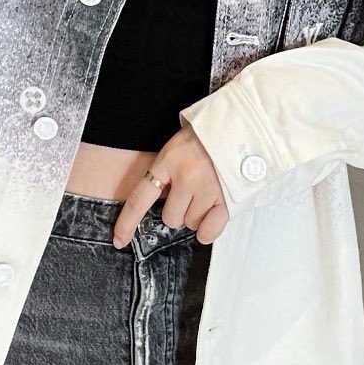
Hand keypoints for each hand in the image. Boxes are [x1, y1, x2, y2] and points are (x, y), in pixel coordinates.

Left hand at [112, 122, 230, 247]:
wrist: (244, 124)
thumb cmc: (211, 135)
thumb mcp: (179, 145)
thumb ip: (167, 171)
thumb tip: (161, 199)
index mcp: (169, 160)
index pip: (140, 198)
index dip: (127, 223)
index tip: (119, 239)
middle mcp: (186, 176)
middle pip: (170, 218)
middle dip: (179, 209)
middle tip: (192, 190)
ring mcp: (208, 189)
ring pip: (191, 223)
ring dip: (197, 214)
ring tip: (208, 191)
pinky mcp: (228, 199)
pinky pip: (209, 231)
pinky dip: (209, 229)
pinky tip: (213, 213)